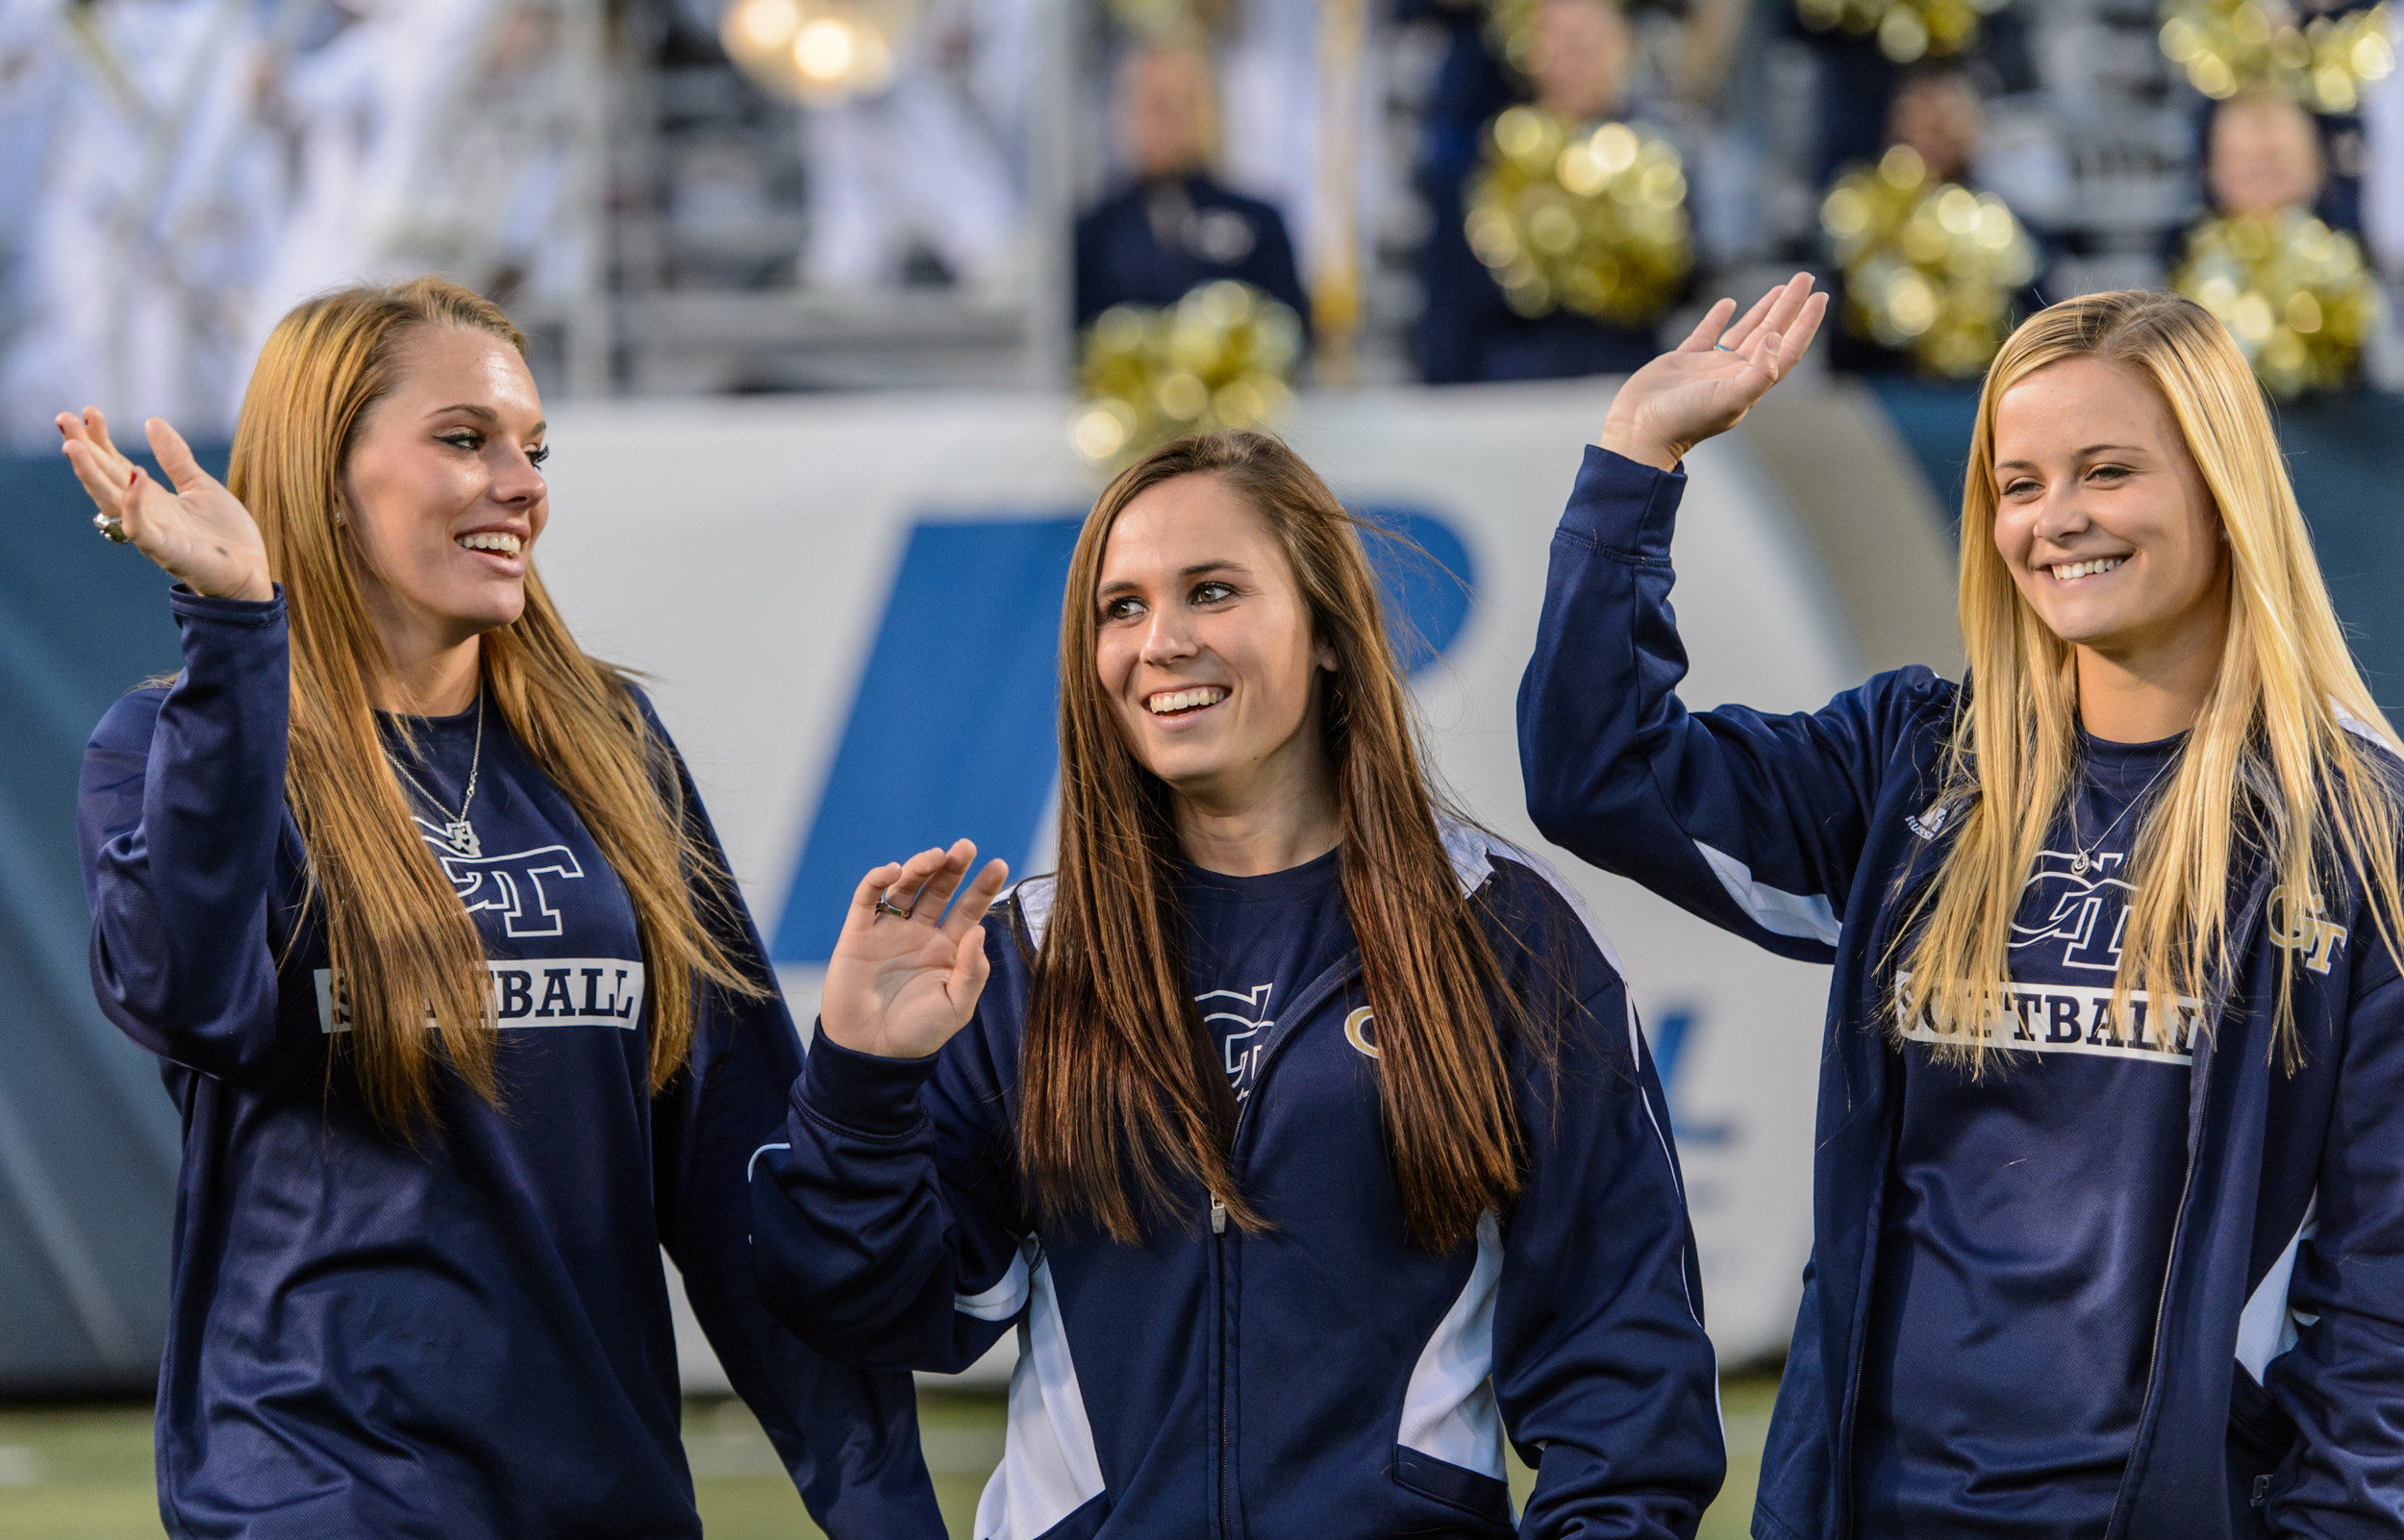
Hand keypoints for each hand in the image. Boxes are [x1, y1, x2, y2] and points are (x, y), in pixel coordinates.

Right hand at [59, 408, 271, 601]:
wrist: (249, 575)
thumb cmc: (224, 535)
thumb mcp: (199, 485)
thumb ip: (175, 457)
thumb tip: (151, 421)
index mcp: (150, 497)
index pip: (116, 464)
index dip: (100, 439)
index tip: (89, 412)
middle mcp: (143, 513)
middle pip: (105, 478)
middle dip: (83, 450)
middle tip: (64, 418)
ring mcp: (151, 532)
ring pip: (111, 501)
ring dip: (90, 474)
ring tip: (73, 445)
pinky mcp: (166, 551)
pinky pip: (140, 527)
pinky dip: (133, 503)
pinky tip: (134, 475)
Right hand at [819, 840, 1010, 1059]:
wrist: (870, 1053)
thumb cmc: (918, 1034)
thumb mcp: (957, 1006)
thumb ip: (972, 970)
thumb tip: (980, 929)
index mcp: (947, 949)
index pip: (969, 910)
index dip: (983, 887)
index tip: (999, 865)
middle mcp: (920, 935)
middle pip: (939, 890)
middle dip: (952, 867)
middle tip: (966, 847)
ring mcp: (888, 932)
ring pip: (905, 888)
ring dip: (919, 867)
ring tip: (935, 856)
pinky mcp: (858, 934)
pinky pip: (867, 899)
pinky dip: (877, 880)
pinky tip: (893, 870)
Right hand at [1596, 272, 1829, 470]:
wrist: (1640, 430)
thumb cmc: (1685, 420)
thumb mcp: (1729, 399)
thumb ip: (1758, 372)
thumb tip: (1777, 337)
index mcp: (1751, 383)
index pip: (1787, 348)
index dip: (1806, 323)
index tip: (1820, 297)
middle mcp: (1735, 373)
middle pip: (1771, 333)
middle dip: (1789, 306)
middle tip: (1805, 278)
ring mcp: (1709, 367)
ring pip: (1744, 331)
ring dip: (1763, 309)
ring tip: (1779, 287)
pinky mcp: (1683, 361)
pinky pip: (1707, 334)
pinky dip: (1718, 318)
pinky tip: (1728, 303)